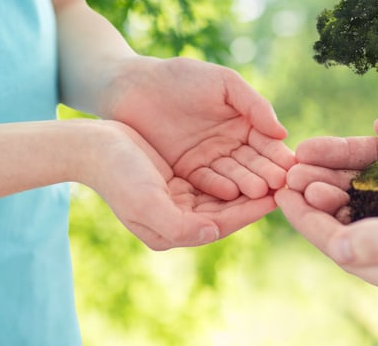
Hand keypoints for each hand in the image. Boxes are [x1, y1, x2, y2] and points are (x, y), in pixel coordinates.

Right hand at [83, 120, 278, 249]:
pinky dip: (233, 169)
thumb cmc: (117, 174)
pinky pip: (214, 178)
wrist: (92, 146)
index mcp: (172, 231)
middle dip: (255, 197)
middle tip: (286, 183)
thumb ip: (179, 226)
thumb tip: (212, 232)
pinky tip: (252, 157)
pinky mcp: (178, 180)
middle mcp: (179, 220)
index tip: (278, 197)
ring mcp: (179, 200)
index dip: (251, 211)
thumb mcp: (146, 202)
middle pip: (228, 211)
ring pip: (224, 194)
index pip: (222, 224)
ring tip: (275, 170)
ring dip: (248, 182)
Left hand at [103, 57, 294, 240]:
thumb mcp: (224, 83)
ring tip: (260, 192)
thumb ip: (254, 105)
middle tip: (280, 185)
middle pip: (253, 163)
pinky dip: (219, 188)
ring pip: (233, 175)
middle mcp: (230, 145)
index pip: (266, 143)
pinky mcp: (186, 172)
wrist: (133, 86)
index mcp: (244, 123)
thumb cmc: (181, 77)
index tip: (290, 166)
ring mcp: (209, 160)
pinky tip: (232, 193)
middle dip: (267, 174)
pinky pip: (206, 182)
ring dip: (247, 184)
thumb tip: (283, 133)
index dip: (277, 154)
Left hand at [278, 157, 377, 306]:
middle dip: (320, 208)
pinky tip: (364, 185)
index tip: (281, 189)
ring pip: (374, 233)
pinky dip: (373, 206)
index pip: (339, 248)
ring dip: (344, 204)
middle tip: (294, 174)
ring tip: (319, 174)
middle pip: (352, 241)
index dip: (306, 219)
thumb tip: (339, 249)